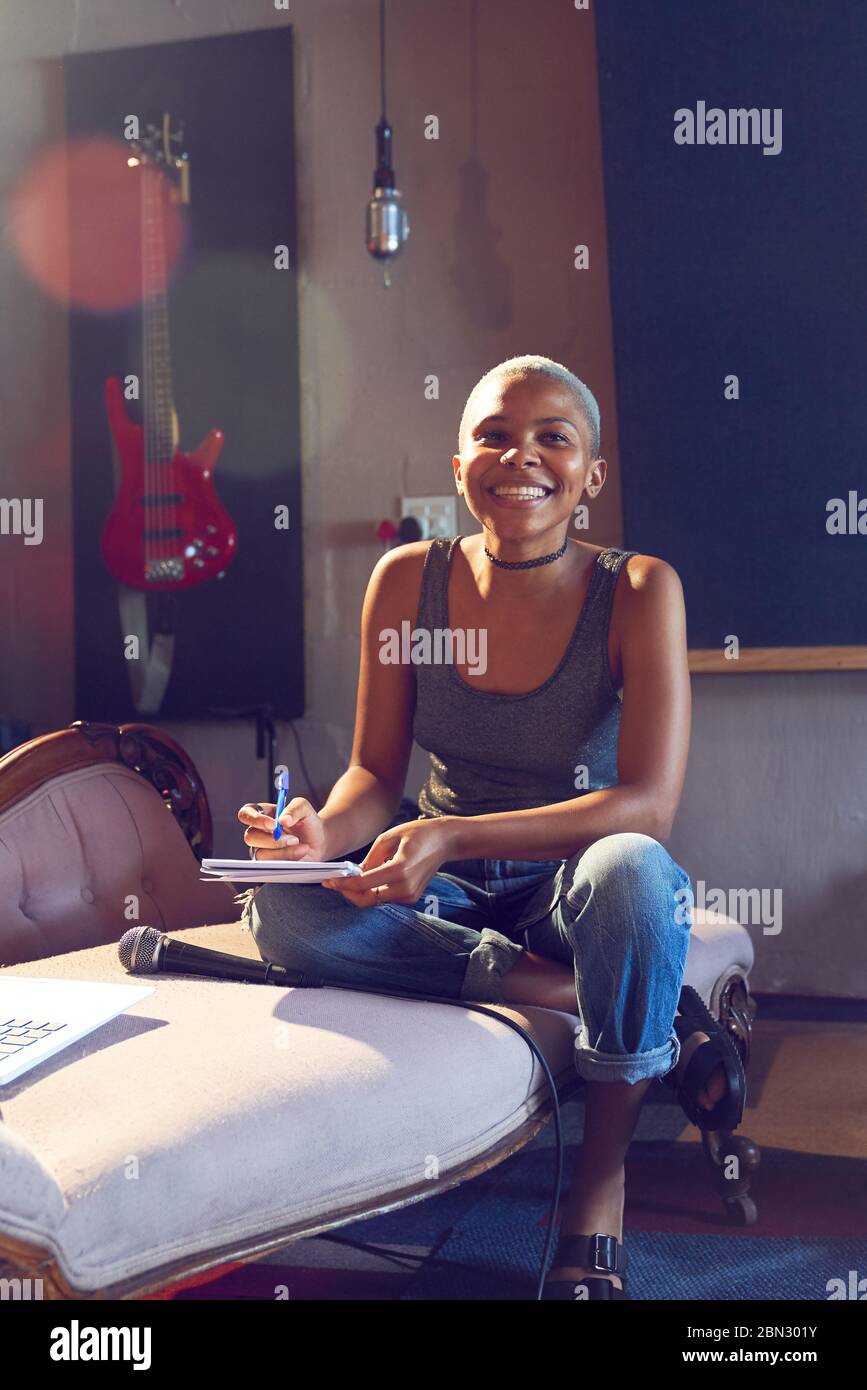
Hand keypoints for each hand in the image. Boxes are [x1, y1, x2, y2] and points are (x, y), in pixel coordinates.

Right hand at [237, 796, 327, 861]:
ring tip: (302, 846)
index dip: (255, 819)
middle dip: (272, 840)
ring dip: (283, 851)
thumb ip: (294, 808)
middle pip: (250, 836)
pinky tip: (300, 853)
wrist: (320, 840)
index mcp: (263, 814)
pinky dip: (287, 859)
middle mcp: (259, 831)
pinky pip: (271, 865)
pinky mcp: (270, 863)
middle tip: (293, 839)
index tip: (273, 824)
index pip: (245, 814)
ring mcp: (262, 849)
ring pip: (261, 854)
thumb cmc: (308, 822)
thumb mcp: (305, 808)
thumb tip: (282, 820)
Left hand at [322, 816, 457, 905]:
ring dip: (361, 891)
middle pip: (367, 899)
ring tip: (352, 876)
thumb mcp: (388, 838)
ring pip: (375, 900)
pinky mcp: (412, 897)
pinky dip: (374, 890)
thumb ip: (370, 858)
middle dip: (349, 893)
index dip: (343, 884)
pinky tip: (369, 878)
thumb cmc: (417, 833)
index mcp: (399, 869)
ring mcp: (410, 895)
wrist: (444, 841)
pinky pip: (386, 897)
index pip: (363, 884)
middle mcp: (405, 887)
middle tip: (336, 882)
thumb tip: (356, 874)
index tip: (329, 881)